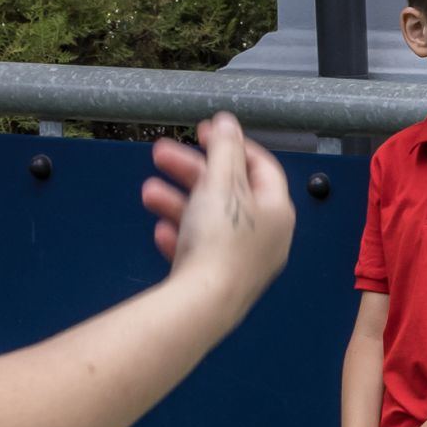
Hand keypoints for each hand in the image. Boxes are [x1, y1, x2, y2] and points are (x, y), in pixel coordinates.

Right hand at [146, 112, 295, 298]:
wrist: (203, 304)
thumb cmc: (219, 245)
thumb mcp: (221, 183)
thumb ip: (224, 149)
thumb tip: (228, 122)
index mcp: (277, 211)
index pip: (261, 167)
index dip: (233, 145)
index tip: (206, 132)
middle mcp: (266, 236)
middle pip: (229, 191)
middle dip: (192, 170)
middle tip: (162, 152)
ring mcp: (243, 260)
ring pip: (209, 219)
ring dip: (177, 200)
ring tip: (149, 192)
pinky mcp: (219, 279)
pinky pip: (199, 249)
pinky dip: (180, 235)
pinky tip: (163, 231)